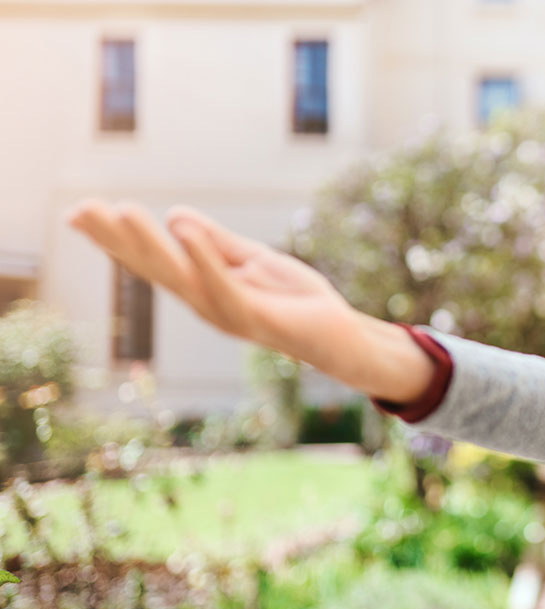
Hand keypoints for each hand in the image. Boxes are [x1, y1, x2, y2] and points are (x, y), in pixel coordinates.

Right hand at [65, 201, 431, 401]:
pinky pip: (224, 285)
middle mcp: (206, 302)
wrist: (341, 336)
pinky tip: (183, 229)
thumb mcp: (254, 261)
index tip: (79, 211)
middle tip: (77, 210)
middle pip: (153, 268)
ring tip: (121, 211)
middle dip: (116, 240)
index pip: (152, 258)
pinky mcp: (256, 317)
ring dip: (150, 245)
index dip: (116, 237)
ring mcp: (228, 312)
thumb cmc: (297, 302)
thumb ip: (218, 242)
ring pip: (180, 276)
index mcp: (203, 286)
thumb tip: (175, 215)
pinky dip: (203, 257)